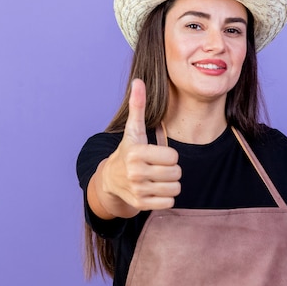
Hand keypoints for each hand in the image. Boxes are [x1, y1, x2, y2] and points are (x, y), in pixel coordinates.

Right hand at [102, 79, 180, 212]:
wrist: (110, 180)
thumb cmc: (128, 151)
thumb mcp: (133, 130)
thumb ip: (138, 106)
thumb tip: (138, 81)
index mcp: (136, 153)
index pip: (173, 157)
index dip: (169, 155)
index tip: (158, 155)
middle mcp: (135, 172)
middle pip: (176, 173)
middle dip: (172, 170)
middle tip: (159, 168)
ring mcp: (138, 190)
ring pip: (175, 189)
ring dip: (171, 184)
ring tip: (159, 179)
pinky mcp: (141, 204)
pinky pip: (169, 203)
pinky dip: (166, 198)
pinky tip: (156, 190)